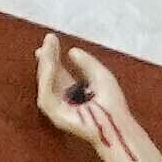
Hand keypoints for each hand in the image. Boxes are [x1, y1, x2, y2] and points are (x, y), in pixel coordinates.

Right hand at [33, 34, 127, 152]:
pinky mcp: (55, 116)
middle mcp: (63, 101)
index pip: (58, 72)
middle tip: (49, 38)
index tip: (51, 39)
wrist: (116, 124)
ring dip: (45, 64)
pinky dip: (47, 79)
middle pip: (50, 76)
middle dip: (47, 57)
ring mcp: (58, 109)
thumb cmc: (113, 104)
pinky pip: (46, 96)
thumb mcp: (101, 75)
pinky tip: (51, 64)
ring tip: (47, 48)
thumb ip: (86, 62)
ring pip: (44, 84)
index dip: (53, 56)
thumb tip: (71, 51)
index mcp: (74, 93)